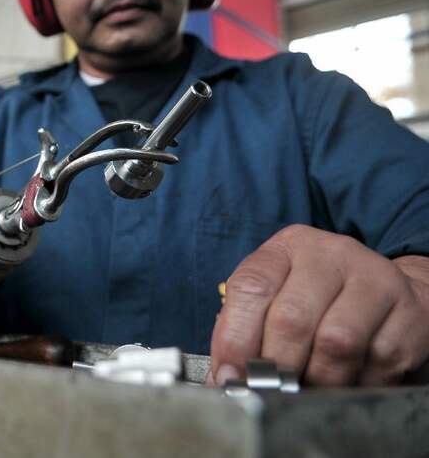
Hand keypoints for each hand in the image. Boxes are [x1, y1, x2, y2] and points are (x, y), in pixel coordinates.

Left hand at [209, 225, 428, 386]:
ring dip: (315, 379)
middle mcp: (332, 255)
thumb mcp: (277, 292)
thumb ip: (245, 325)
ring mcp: (375, 281)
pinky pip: (377, 363)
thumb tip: (226, 376)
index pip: (252, 286)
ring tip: (305, 387)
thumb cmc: (319, 296)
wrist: (390, 289)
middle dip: (274, 366)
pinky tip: (345, 381)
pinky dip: (355, 384)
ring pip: (336, 344)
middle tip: (267, 388)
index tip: (228, 374)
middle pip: (292, 318)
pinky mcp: (408, 314)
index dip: (234, 337)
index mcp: (289, 247)